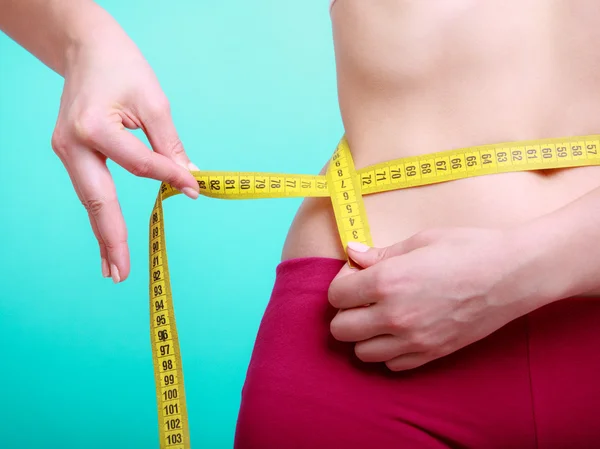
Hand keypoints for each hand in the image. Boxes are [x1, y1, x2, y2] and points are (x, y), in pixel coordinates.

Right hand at [50, 25, 198, 282]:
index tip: (196, 188)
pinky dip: (100, 215)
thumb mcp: (154, 101)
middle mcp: (72, 144)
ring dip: (104, 235)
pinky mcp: (70, 152)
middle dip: (111, 239)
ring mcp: (66, 150)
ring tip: (114, 268)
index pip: (140, 165)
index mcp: (93, 127)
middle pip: (97, 201)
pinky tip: (108, 238)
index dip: (171, 178)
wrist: (85, 48)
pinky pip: (89, 190)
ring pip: (90, 201)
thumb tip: (189, 175)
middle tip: (121, 273)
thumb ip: (169, 143)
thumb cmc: (121, 67)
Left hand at [328, 227, 543, 370]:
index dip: (342, 283)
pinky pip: (392, 365)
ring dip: (363, 334)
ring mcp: (413, 340)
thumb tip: (352, 253)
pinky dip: (388, 351)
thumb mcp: (420, 240)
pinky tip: (401, 331)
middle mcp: (394, 316)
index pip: (336, 295)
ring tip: (380, 315)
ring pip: (362, 352)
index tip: (357, 274)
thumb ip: (380, 253)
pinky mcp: (432, 354)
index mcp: (387, 281)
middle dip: (345, 311)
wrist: (513, 274)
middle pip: (340, 329)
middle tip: (363, 296)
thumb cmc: (468, 248)